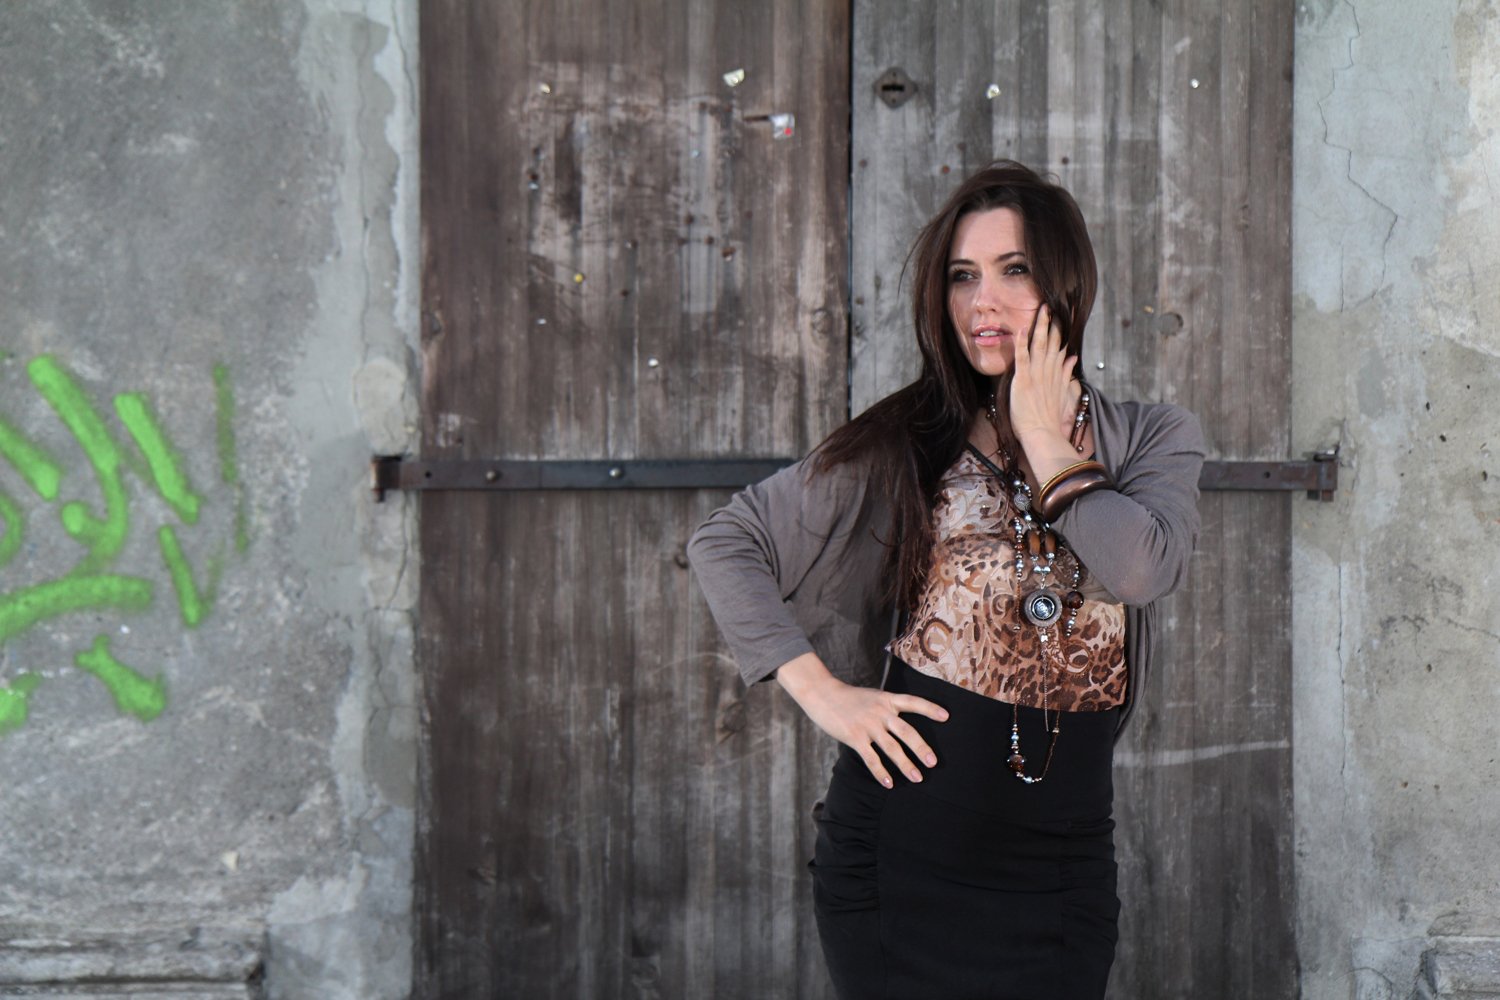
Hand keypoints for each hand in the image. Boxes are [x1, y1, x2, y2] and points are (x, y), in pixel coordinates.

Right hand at [775, 653, 947, 787]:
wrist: (822, 694)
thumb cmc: (848, 697)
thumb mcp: (872, 696)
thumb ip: (886, 708)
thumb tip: (899, 725)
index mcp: (886, 699)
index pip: (913, 702)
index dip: (930, 709)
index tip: (946, 716)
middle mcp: (880, 712)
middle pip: (906, 732)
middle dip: (921, 748)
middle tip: (933, 762)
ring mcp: (868, 725)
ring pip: (892, 748)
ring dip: (905, 765)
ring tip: (917, 778)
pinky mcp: (854, 737)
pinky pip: (871, 758)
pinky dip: (881, 773)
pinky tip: (889, 784)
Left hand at [1008, 304, 1078, 444]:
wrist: (1043, 434)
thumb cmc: (1048, 418)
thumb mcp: (1061, 393)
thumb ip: (1066, 374)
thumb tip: (1072, 357)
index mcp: (1055, 373)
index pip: (1058, 346)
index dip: (1059, 330)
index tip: (1059, 315)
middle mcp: (1048, 371)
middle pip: (1051, 342)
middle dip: (1051, 323)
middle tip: (1050, 304)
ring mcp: (1037, 375)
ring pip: (1039, 346)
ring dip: (1039, 327)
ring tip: (1041, 310)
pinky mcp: (1024, 380)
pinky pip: (1022, 359)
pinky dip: (1021, 344)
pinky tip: (1020, 330)